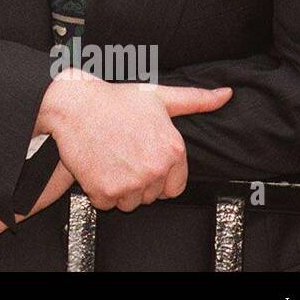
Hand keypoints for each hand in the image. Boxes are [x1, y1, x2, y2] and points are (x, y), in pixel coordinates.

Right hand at [37, 69, 230, 211]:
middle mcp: (155, 169)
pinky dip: (98, 190)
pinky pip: (107, 204)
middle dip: (137, 180)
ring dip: (118, 188)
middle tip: (121, 154)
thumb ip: (195, 99)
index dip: (157, 174)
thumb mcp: (158, 96)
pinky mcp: (106, 191)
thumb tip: (226, 94)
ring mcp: (131, 182)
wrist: (72, 105)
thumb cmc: (113, 100)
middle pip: (151, 195)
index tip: (140, 159)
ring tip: (108, 160)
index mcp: (173, 150)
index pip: (175, 186)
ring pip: (130, 203)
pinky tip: (95, 167)